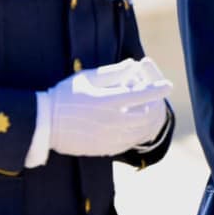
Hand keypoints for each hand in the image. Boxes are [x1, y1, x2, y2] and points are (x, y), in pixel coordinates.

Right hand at [43, 60, 172, 156]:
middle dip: (154, 106)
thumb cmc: (65, 95)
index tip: (168, 85)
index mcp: (109, 101)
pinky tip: (131, 127)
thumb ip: (112, 72)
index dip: (158, 89)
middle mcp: (112, 121)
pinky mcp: (104, 149)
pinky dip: (134, 134)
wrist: (45, 124)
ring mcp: (109, 138)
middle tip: (154, 99)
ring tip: (144, 112)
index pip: (142, 95)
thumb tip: (133, 65)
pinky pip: (128, 143)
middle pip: (145, 115)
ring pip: (139, 132)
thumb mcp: (87, 78)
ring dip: (146, 122)